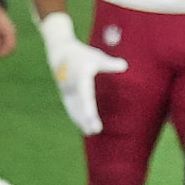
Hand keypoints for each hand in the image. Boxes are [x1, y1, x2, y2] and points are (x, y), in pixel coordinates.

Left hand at [0, 2, 17, 59]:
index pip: (10, 46)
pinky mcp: (4, 31)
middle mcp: (11, 32)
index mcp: (10, 32)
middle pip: (10, 46)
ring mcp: (8, 31)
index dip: (4, 53)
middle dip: (3, 51)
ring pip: (6, 44)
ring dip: (0, 47)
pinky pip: (3, 40)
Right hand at [37, 9, 125, 136]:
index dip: (88, 106)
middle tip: (95, 130)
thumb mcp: (96, 56)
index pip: (84, 94)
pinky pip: (71, 108)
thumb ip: (109, 63)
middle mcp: (72, 86)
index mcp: (80, 76)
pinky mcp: (66, 95)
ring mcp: (67, 91)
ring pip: (74, 108)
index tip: (92, 117)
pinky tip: (85, 129)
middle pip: (79, 104)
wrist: (60, 52)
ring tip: (91, 132)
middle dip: (86, 117)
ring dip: (81, 121)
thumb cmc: (82, 55)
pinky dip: (77, 118)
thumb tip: (124, 66)